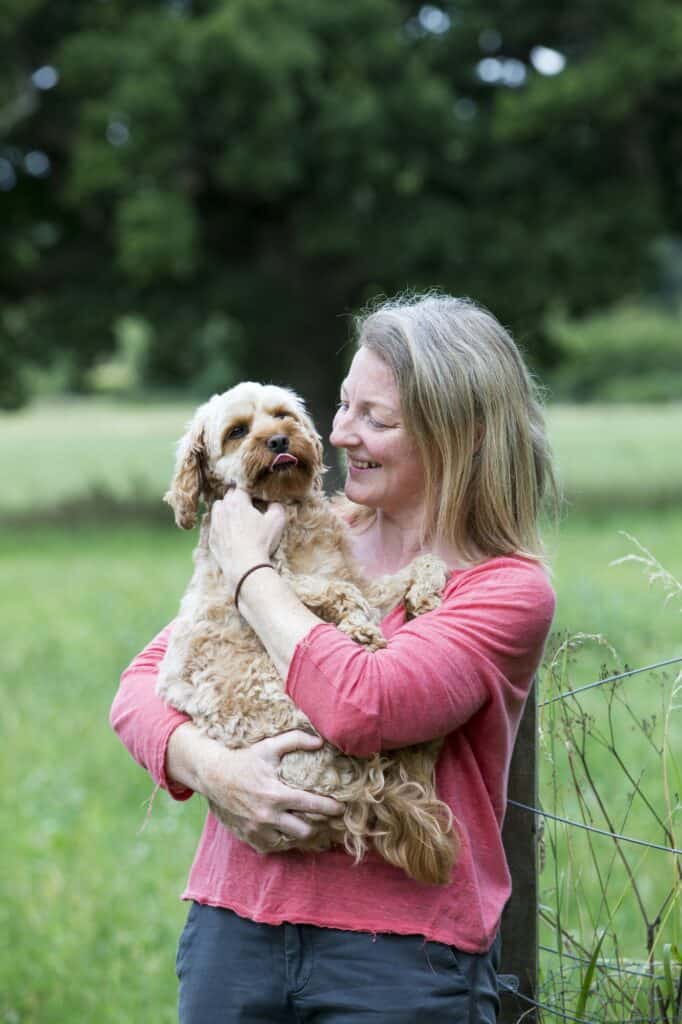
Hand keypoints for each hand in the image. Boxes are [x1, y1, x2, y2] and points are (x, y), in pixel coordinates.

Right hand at [168, 725, 342, 849]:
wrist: (213, 776)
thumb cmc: (244, 760)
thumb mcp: (269, 746)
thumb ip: (295, 740)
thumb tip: (319, 741)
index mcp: (276, 794)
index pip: (310, 805)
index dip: (329, 807)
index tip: (340, 808)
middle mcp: (267, 815)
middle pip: (304, 830)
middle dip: (318, 825)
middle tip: (325, 818)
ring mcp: (257, 829)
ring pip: (290, 841)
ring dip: (300, 833)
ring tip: (308, 823)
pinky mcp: (249, 836)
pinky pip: (273, 846)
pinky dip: (282, 840)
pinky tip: (287, 830)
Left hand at [208, 487, 285, 590]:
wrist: (245, 566)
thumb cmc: (261, 541)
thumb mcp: (277, 520)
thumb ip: (276, 506)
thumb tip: (273, 504)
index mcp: (237, 501)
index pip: (241, 488)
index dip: (249, 492)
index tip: (255, 498)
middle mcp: (223, 509)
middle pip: (228, 497)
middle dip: (236, 499)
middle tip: (247, 508)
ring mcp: (215, 524)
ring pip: (218, 509)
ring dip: (226, 510)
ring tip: (236, 519)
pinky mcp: (212, 538)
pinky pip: (215, 526)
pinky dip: (222, 527)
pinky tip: (231, 534)